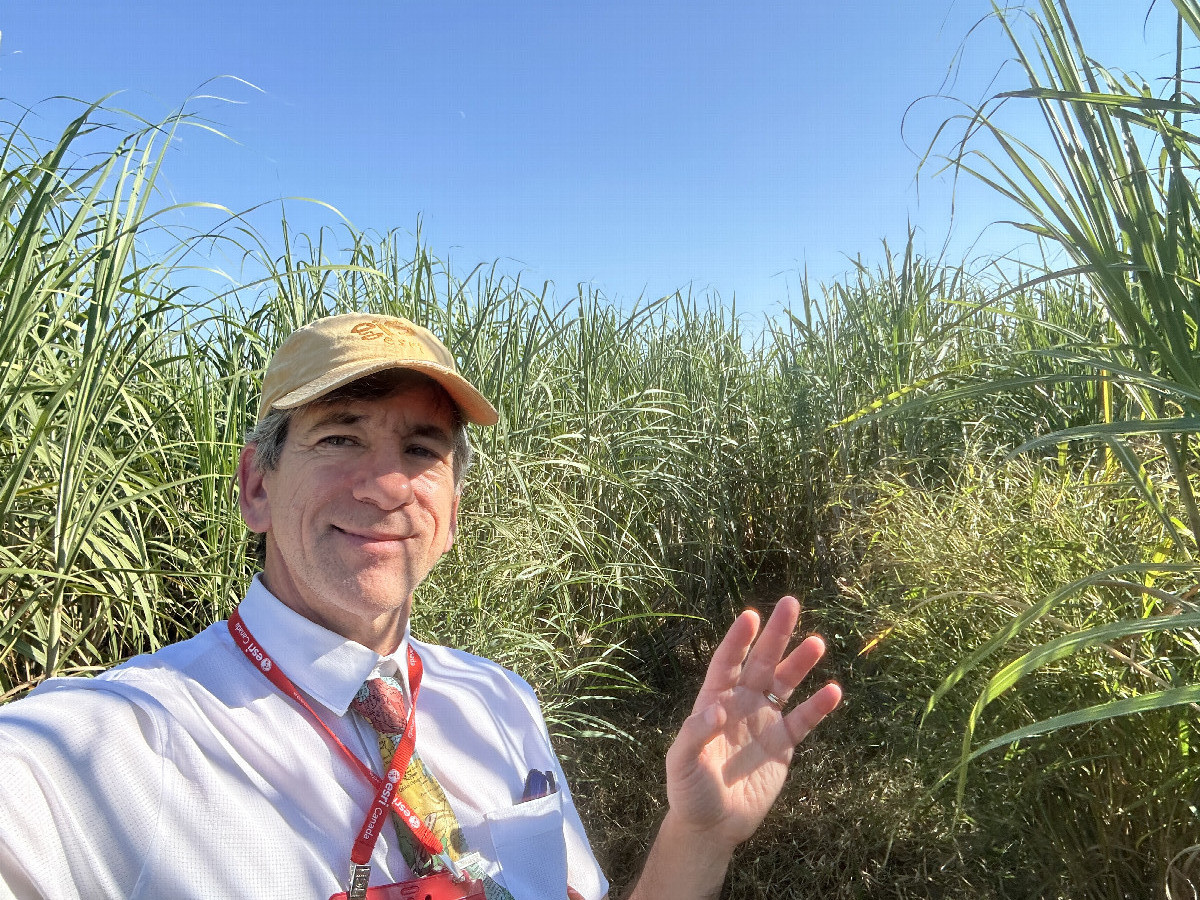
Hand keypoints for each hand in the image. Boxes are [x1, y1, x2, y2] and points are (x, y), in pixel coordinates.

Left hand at [663, 596, 841, 851]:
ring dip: (800, 663)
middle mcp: (740, 705)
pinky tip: (833, 690)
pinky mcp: (783, 745)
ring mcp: (763, 722)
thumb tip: (717, 710)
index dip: (738, 640)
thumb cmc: (688, 791)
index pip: (727, 663)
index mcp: (714, 702)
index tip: (751, 616)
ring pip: (786, 684)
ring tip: (818, 642)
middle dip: (776, 635)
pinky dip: (818, 706)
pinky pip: (803, 720)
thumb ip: (696, 734)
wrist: (712, 825)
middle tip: (791, 604)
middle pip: (761, 662)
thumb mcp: (682, 762)